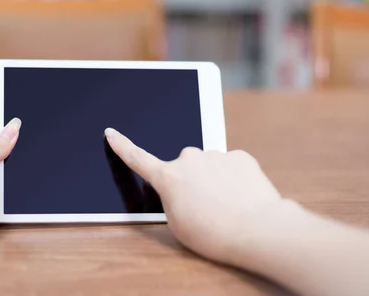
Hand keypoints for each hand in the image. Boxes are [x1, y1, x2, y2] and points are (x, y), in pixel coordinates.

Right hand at [104, 128, 284, 264]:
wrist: (257, 230)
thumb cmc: (214, 234)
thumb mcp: (177, 225)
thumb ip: (171, 200)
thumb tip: (179, 188)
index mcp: (168, 178)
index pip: (138, 159)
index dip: (122, 146)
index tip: (111, 133)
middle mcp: (188, 159)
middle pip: (182, 167)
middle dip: (189, 181)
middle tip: (203, 206)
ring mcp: (215, 155)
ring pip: (208, 166)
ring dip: (213, 181)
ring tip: (226, 206)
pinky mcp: (239, 156)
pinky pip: (230, 166)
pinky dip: (233, 179)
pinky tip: (241, 198)